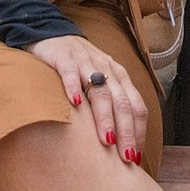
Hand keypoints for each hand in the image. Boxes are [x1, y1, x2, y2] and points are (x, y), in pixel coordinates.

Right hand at [28, 26, 147, 161]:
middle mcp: (107, 69)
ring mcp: (86, 62)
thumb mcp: (99, 82)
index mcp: (119, 77)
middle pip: (122, 102)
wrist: (52, 33)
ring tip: (107, 141)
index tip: (136, 157)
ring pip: (100, 90)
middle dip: (126, 131)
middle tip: (125, 158)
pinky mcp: (63, 57)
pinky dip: (74, 86)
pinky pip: (70, 72)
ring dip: (105, 117)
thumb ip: (109, 105)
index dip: (138, 131)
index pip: (136, 105)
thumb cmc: (79, 66)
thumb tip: (118, 143)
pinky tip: (75, 104)